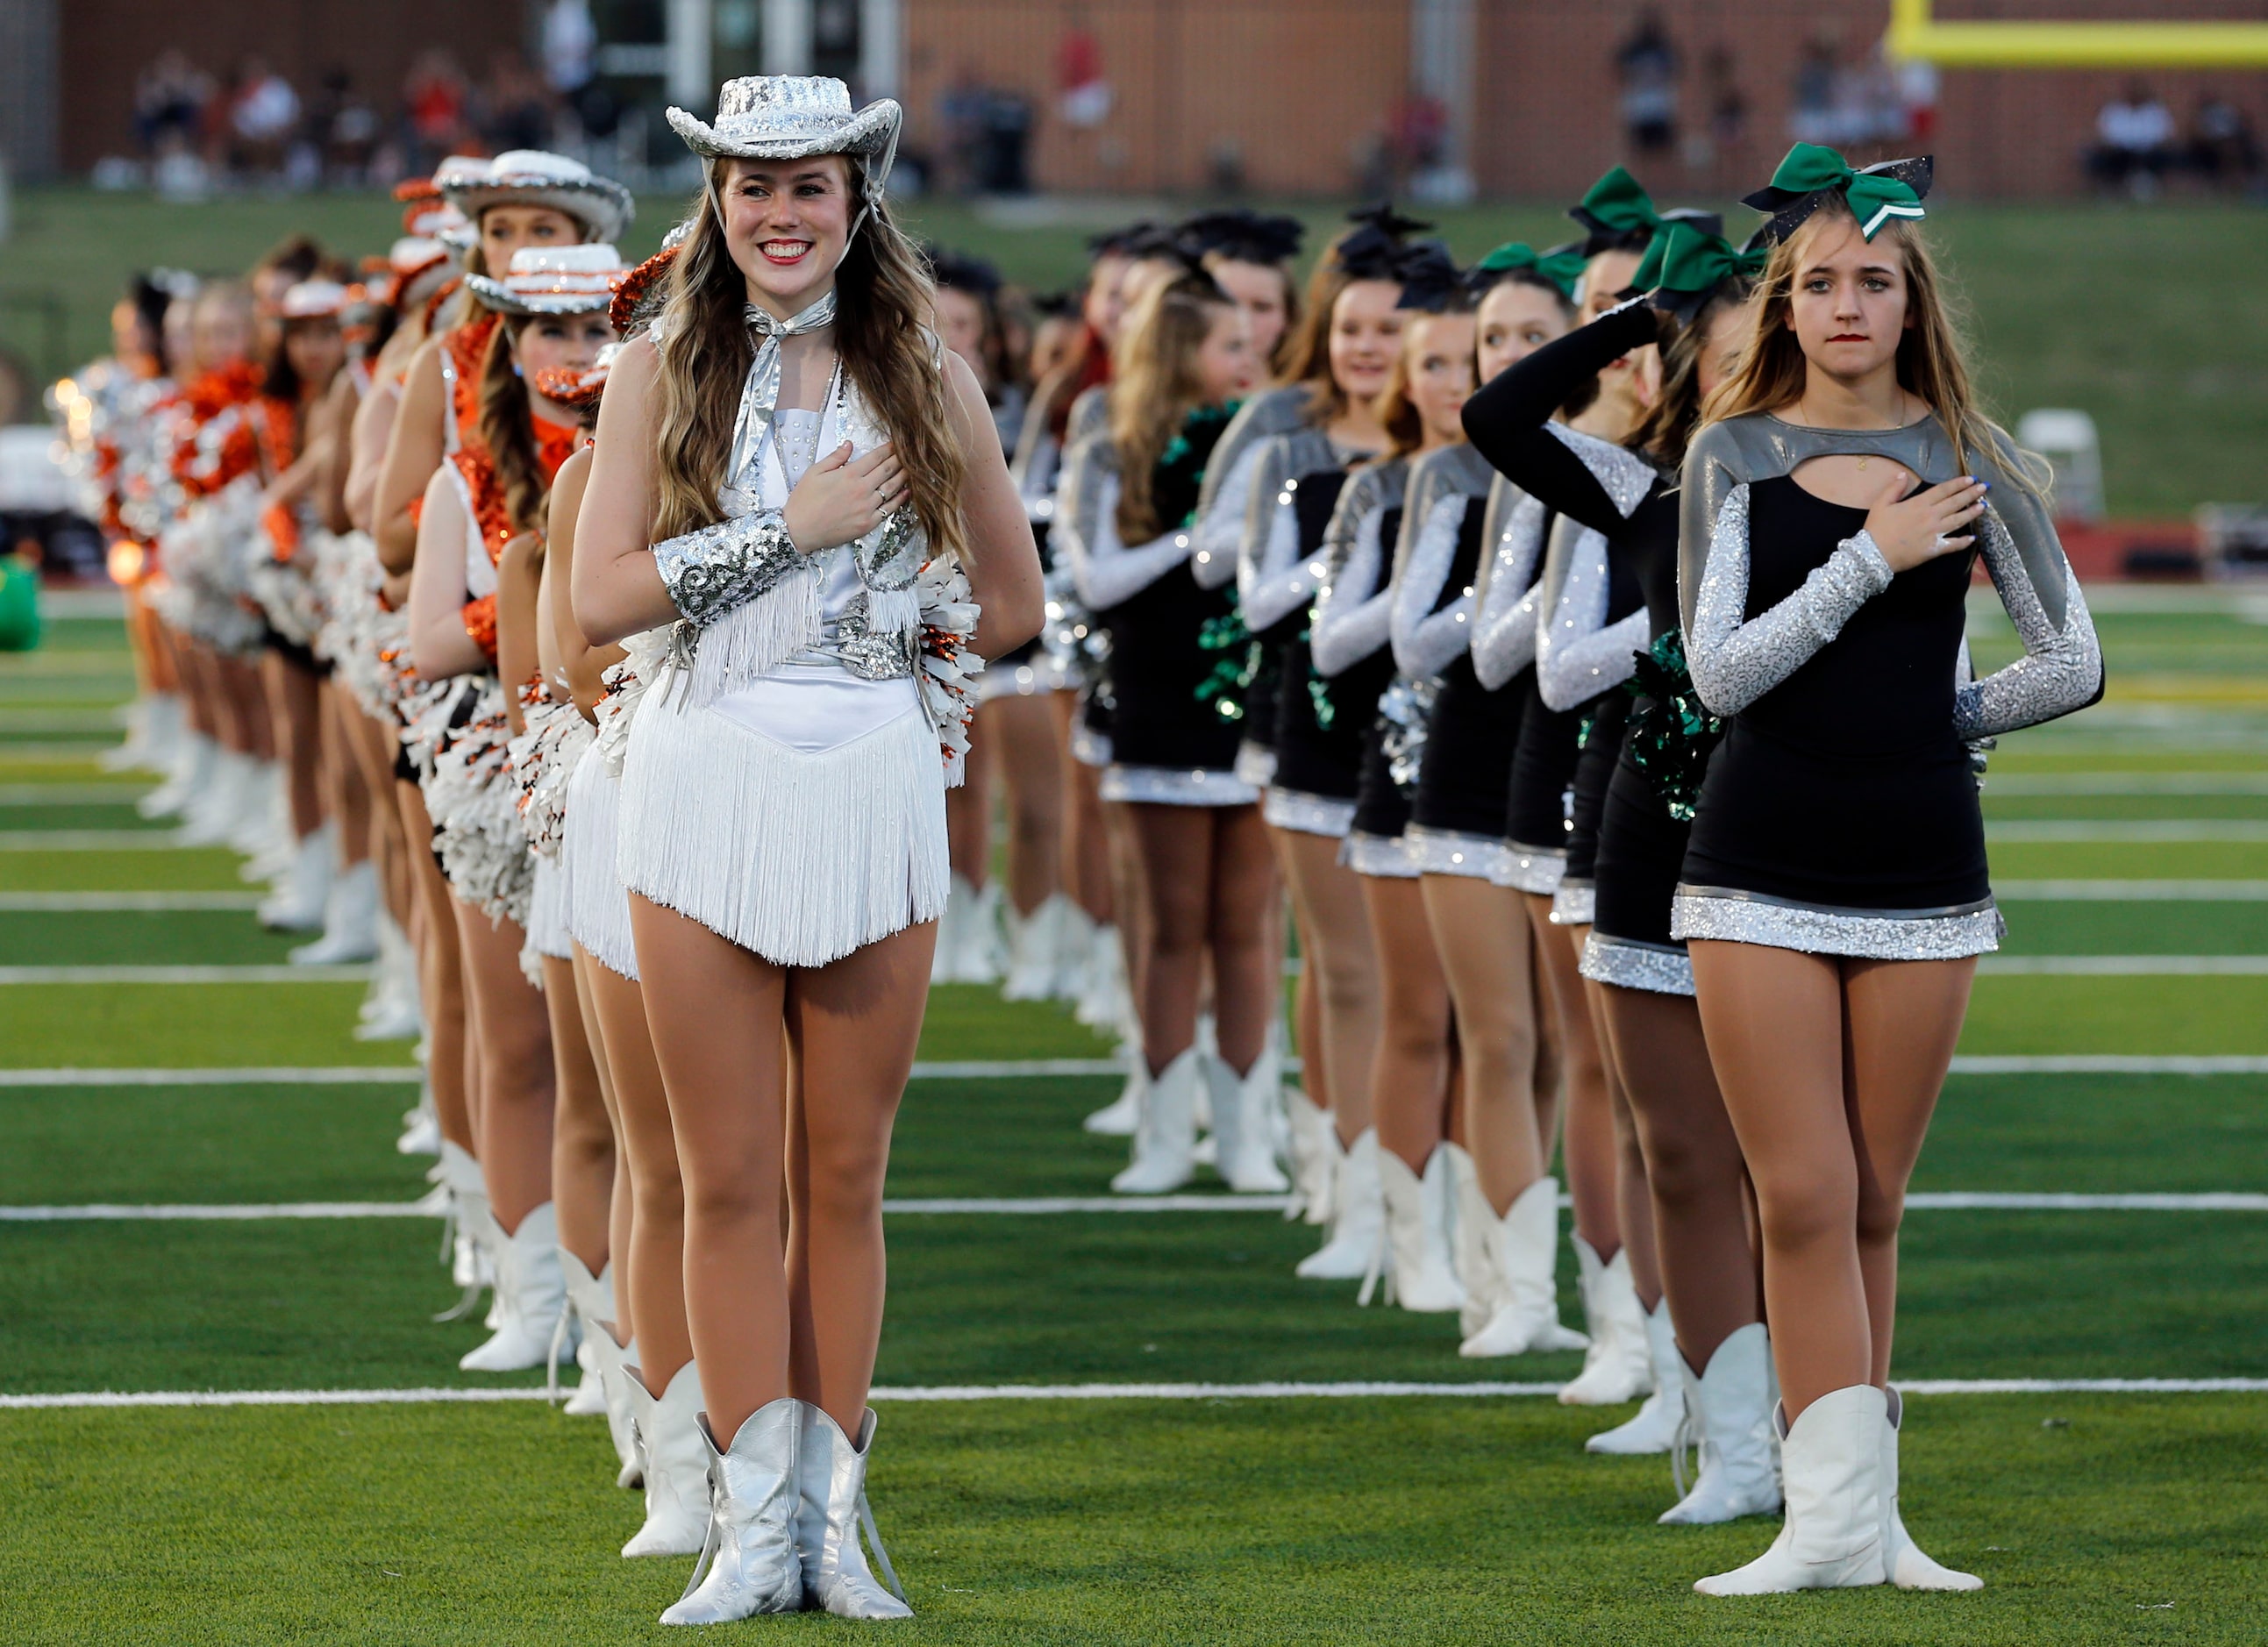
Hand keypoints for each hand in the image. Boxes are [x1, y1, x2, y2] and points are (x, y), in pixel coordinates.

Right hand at [782, 440, 906, 553]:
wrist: (800, 530)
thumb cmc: (804, 501)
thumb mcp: (815, 472)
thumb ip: (835, 457)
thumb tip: (850, 444)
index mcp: (848, 474)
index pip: (875, 458)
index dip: (888, 449)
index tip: (896, 443)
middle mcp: (861, 490)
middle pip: (887, 470)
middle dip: (900, 459)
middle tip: (909, 452)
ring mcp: (867, 508)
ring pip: (892, 488)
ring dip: (903, 477)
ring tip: (912, 468)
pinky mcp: (868, 523)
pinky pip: (889, 509)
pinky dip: (900, 499)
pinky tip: (906, 492)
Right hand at [1863, 472, 1987, 572]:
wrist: (1874, 554)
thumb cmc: (1876, 529)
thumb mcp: (1880, 504)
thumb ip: (1893, 488)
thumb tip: (1903, 475)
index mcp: (1919, 504)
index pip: (1943, 490)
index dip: (1958, 484)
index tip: (1970, 479)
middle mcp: (1931, 516)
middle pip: (1955, 502)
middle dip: (1971, 494)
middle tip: (1984, 487)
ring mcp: (1935, 533)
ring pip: (1958, 520)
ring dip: (1972, 513)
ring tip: (1983, 506)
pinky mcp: (1934, 548)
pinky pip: (1953, 544)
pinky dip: (1964, 542)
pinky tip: (1973, 538)